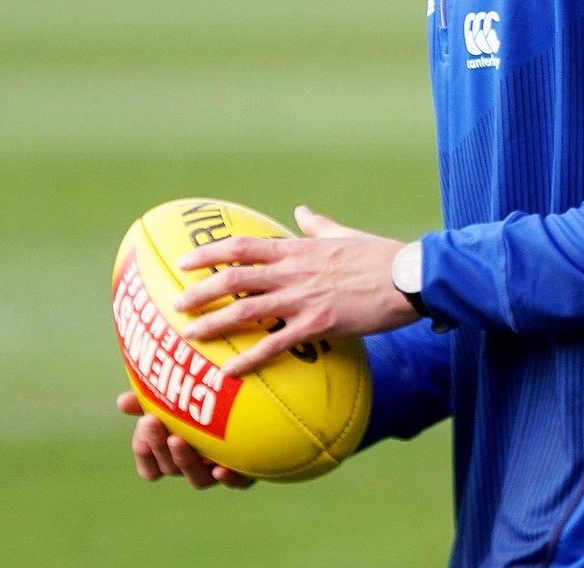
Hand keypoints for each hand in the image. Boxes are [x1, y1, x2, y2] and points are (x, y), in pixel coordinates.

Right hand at [115, 391, 253, 489]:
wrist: (259, 403)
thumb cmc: (210, 397)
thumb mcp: (181, 392)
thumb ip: (154, 397)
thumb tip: (121, 402)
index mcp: (175, 452)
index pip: (151, 464)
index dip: (144, 451)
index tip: (141, 429)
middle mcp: (195, 464)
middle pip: (169, 466)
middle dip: (157, 444)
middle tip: (152, 421)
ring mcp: (218, 469)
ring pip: (197, 478)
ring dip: (185, 461)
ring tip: (179, 440)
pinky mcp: (245, 470)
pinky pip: (236, 482)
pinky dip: (228, 479)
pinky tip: (221, 468)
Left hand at [173, 207, 418, 376]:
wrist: (407, 276)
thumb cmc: (379, 255)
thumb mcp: (344, 234)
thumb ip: (317, 226)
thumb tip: (302, 211)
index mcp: (298, 248)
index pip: (243, 246)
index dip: (210, 252)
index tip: (185, 261)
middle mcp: (293, 271)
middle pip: (233, 277)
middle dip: (200, 292)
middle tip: (175, 305)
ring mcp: (303, 298)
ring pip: (245, 310)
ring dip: (213, 324)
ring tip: (188, 337)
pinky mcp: (318, 324)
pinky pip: (274, 343)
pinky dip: (247, 358)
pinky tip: (228, 372)